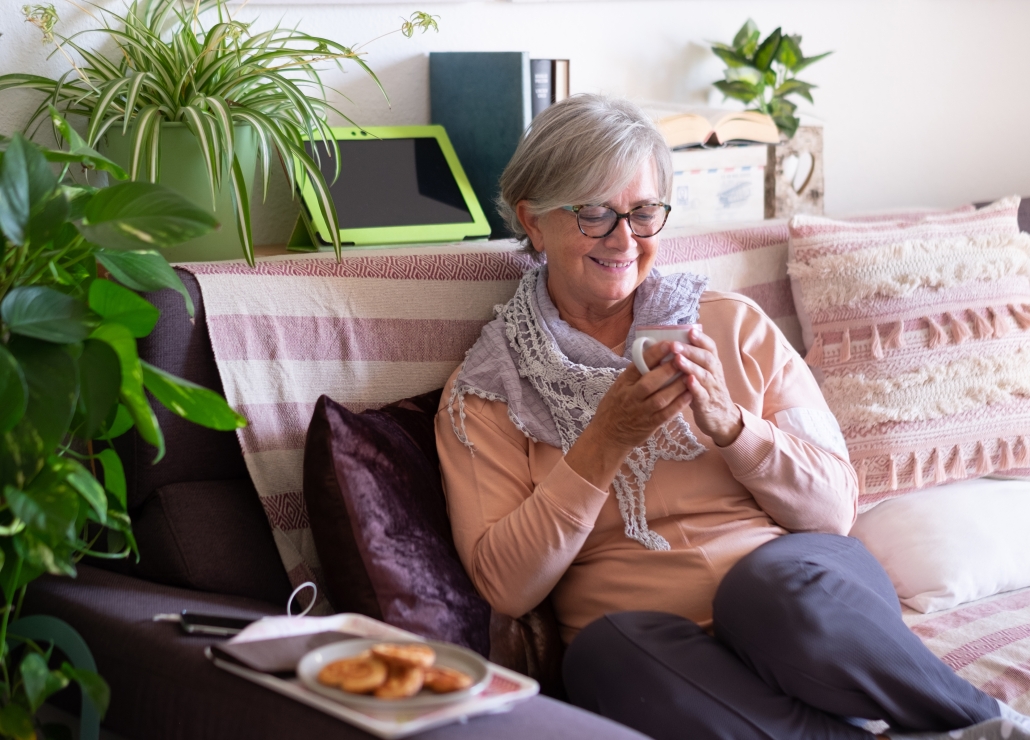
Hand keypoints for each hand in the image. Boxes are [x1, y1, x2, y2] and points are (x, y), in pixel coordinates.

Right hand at [565, 340, 692, 490]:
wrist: (607, 436)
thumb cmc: (614, 407)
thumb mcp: (619, 386)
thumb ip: (635, 373)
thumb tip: (653, 353)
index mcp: (623, 384)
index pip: (638, 365)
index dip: (654, 354)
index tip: (668, 343)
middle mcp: (631, 397)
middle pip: (650, 381)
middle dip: (667, 369)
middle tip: (684, 357)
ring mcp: (640, 412)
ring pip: (661, 398)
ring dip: (677, 386)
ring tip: (691, 374)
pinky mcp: (649, 425)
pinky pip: (666, 414)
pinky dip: (679, 404)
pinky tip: (690, 395)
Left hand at [672, 327, 742, 446]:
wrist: (723, 420)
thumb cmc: (707, 393)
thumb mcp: (704, 374)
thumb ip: (694, 360)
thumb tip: (675, 341)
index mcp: (713, 366)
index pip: (710, 348)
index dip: (701, 339)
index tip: (690, 330)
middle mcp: (714, 375)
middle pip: (706, 359)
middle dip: (691, 350)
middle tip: (674, 344)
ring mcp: (712, 389)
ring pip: (704, 375)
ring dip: (691, 366)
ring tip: (678, 359)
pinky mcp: (707, 404)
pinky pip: (702, 395)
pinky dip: (695, 387)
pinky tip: (687, 381)